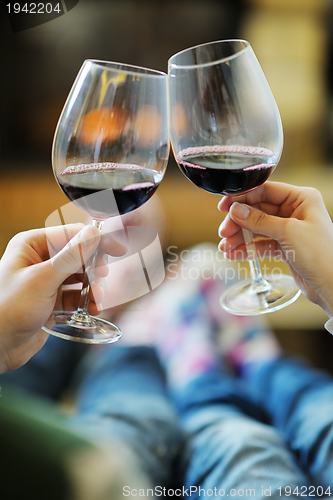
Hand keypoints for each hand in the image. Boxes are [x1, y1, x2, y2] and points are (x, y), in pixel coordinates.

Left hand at [0, 224, 125, 372]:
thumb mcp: (42, 280)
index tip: (118, 249)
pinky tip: (92, 309)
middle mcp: (39, 259)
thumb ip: (71, 257)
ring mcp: (46, 281)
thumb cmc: (7, 309)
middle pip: (79, 255)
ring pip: (80, 277)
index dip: (96, 241)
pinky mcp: (51, 301)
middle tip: (100, 280)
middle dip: (94, 269)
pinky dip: (86, 301)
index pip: (72, 234)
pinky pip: (76, 296)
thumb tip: (94, 234)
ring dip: (92, 288)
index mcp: (32, 245)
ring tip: (95, 300)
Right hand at [218, 181, 332, 316]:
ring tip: (225, 247)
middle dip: (239, 221)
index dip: (243, 197)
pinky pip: (262, 243)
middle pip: (258, 209)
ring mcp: (290, 229)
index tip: (225, 206)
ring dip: (240, 237)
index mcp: (302, 198)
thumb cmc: (321, 255)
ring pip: (257, 228)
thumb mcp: (288, 233)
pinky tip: (234, 254)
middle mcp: (296, 211)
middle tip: (224, 231)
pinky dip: (248, 248)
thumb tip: (235, 210)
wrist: (332, 285)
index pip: (265, 190)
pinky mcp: (286, 246)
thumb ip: (259, 220)